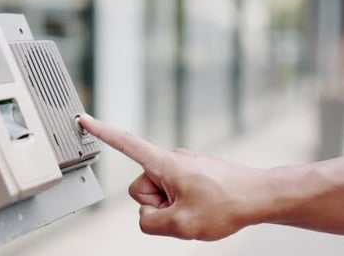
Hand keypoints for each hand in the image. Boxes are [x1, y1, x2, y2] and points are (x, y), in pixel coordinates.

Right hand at [79, 114, 266, 239]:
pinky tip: (203, 206)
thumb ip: (150, 222)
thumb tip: (146, 215)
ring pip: (159, 193)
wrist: (259, 196)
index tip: (84, 119)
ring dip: (172, 206)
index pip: (126, 144)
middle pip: (141, 187)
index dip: (102, 132)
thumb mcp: (182, 224)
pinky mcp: (193, 173)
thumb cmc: (227, 204)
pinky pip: (175, 191)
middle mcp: (172, 160)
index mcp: (165, 164)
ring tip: (197, 208)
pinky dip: (183, 203)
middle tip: (184, 210)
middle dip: (156, 204)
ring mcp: (183, 167)